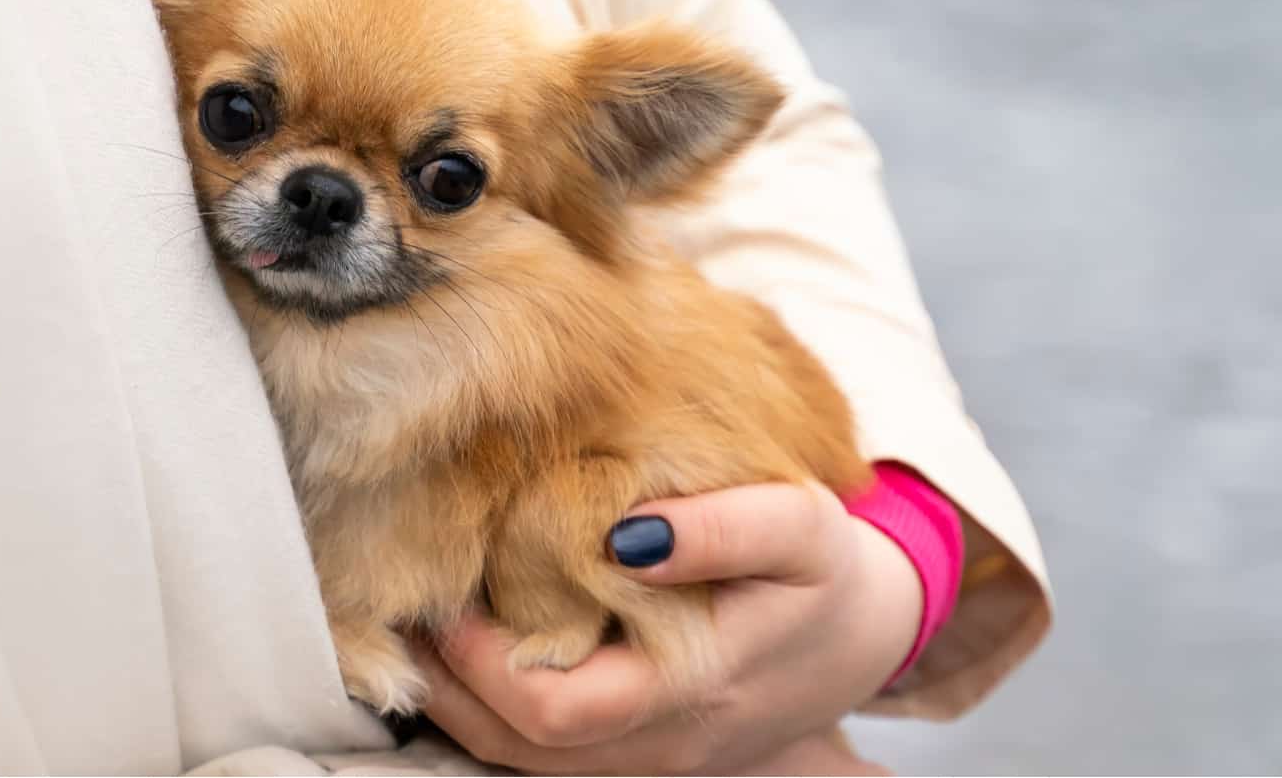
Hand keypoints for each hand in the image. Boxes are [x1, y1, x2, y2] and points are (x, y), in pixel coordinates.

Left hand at [414, 481, 921, 774]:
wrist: (866, 632)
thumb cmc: (825, 570)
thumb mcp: (800, 527)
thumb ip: (727, 528)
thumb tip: (627, 535)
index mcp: (696, 692)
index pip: (556, 713)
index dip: (484, 665)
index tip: (450, 593)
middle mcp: (666, 746)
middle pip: (521, 749)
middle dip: (452, 684)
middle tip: (414, 607)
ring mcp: (654, 760)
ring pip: (526, 763)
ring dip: (465, 705)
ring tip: (428, 631)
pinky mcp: (647, 754)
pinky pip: (550, 756)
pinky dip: (498, 714)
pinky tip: (478, 659)